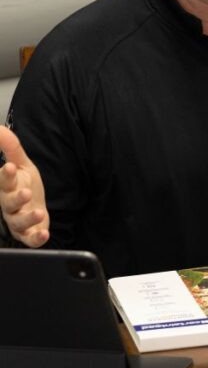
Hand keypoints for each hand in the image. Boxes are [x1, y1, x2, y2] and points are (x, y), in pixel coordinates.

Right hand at [0, 126, 49, 246]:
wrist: (35, 207)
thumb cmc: (24, 185)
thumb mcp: (23, 165)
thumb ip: (12, 148)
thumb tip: (0, 129)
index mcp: (7, 187)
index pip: (4, 181)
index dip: (6, 176)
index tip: (9, 167)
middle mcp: (10, 205)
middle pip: (9, 203)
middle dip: (16, 198)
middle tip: (26, 192)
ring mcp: (19, 220)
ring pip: (19, 222)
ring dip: (28, 218)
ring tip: (38, 212)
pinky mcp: (29, 233)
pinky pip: (30, 238)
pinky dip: (36, 238)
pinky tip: (43, 235)